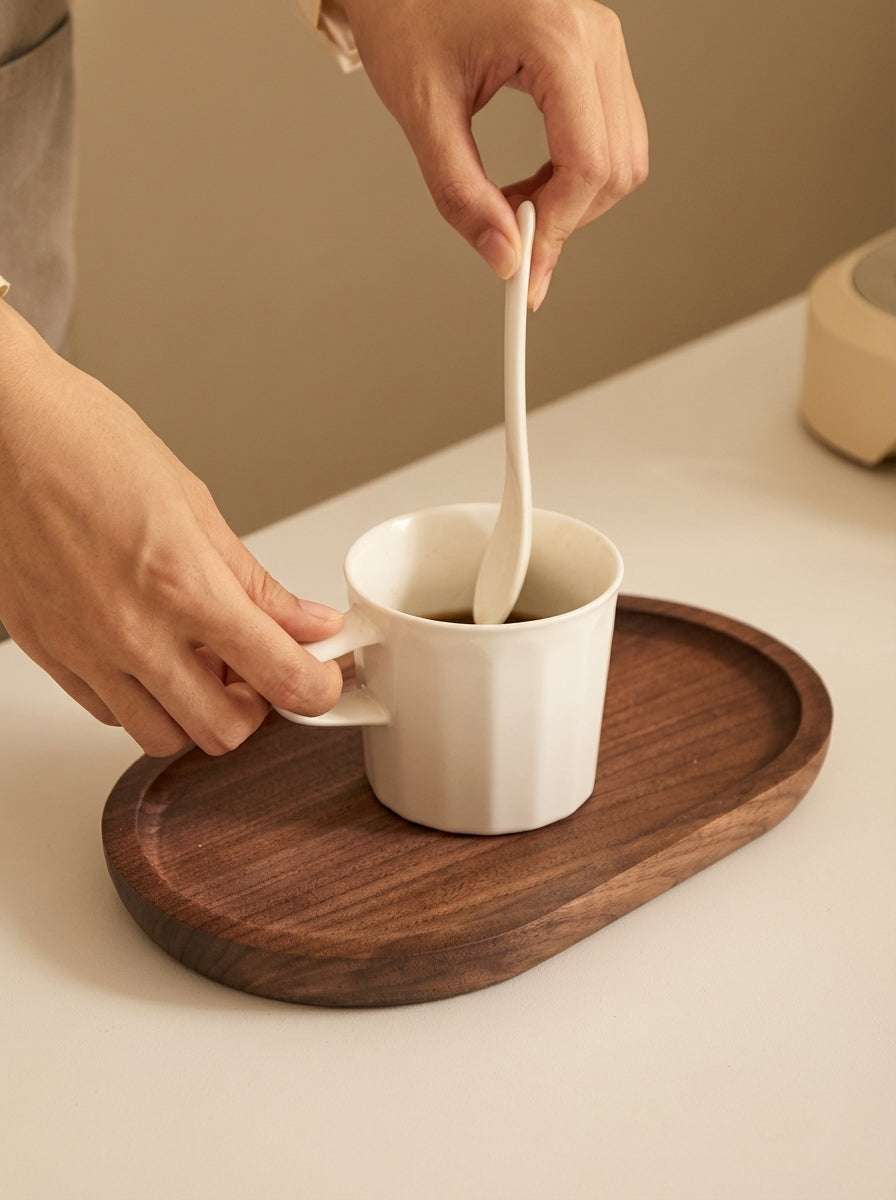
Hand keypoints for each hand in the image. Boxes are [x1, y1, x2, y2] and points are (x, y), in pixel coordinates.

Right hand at [0, 300, 343, 756]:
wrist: (2, 429)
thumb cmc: (88, 446)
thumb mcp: (197, 506)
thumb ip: (256, 582)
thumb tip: (307, 623)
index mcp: (182, 585)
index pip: (279, 675)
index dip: (318, 689)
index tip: (324, 679)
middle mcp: (130, 631)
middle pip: (221, 732)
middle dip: (256, 711)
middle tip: (263, 672)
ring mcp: (82, 649)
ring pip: (160, 736)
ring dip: (195, 714)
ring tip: (205, 664)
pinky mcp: (45, 651)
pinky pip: (105, 712)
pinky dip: (141, 701)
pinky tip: (152, 655)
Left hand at [340, 0, 647, 307]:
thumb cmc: (406, 11)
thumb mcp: (422, 111)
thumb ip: (460, 193)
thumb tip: (504, 258)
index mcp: (555, 38)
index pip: (587, 163)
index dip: (556, 229)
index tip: (523, 271)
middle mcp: (594, 35)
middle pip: (617, 166)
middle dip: (566, 218)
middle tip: (510, 238)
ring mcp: (602, 42)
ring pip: (623, 156)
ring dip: (574, 201)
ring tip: (512, 204)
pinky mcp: (596, 55)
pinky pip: (611, 135)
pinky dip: (576, 176)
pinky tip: (531, 182)